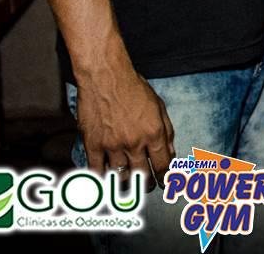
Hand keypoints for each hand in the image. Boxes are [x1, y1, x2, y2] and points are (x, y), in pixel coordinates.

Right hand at [74, 61, 174, 185]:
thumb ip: (166, 131)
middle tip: (147, 186)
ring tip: (128, 186)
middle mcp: (134, 143)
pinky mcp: (92, 144)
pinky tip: (105, 183)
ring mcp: (112, 146)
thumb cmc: (134, 88)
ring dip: (126, 184)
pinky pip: (96, 170)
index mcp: (154, 133)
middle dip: (146, 184)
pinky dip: (101, 180)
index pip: (163, 165)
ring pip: (120, 176)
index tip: (164, 182)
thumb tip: (171, 153)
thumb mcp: (159, 107)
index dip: (165, 177)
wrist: (105, 77)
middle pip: (142, 174)